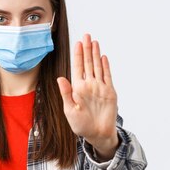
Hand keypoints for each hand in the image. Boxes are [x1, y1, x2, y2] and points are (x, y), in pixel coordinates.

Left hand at [56, 33, 118, 159]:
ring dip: (96, 54)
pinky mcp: (109, 92)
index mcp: (77, 89)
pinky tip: (103, 57)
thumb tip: (60, 78)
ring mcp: (99, 88)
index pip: (77, 68)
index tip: (78, 43)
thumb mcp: (70, 110)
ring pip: (98, 67)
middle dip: (87, 49)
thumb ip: (66, 94)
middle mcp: (89, 85)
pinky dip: (106, 67)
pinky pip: (107, 76)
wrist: (97, 134)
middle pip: (88, 64)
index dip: (78, 55)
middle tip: (86, 35)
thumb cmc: (81, 125)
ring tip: (95, 42)